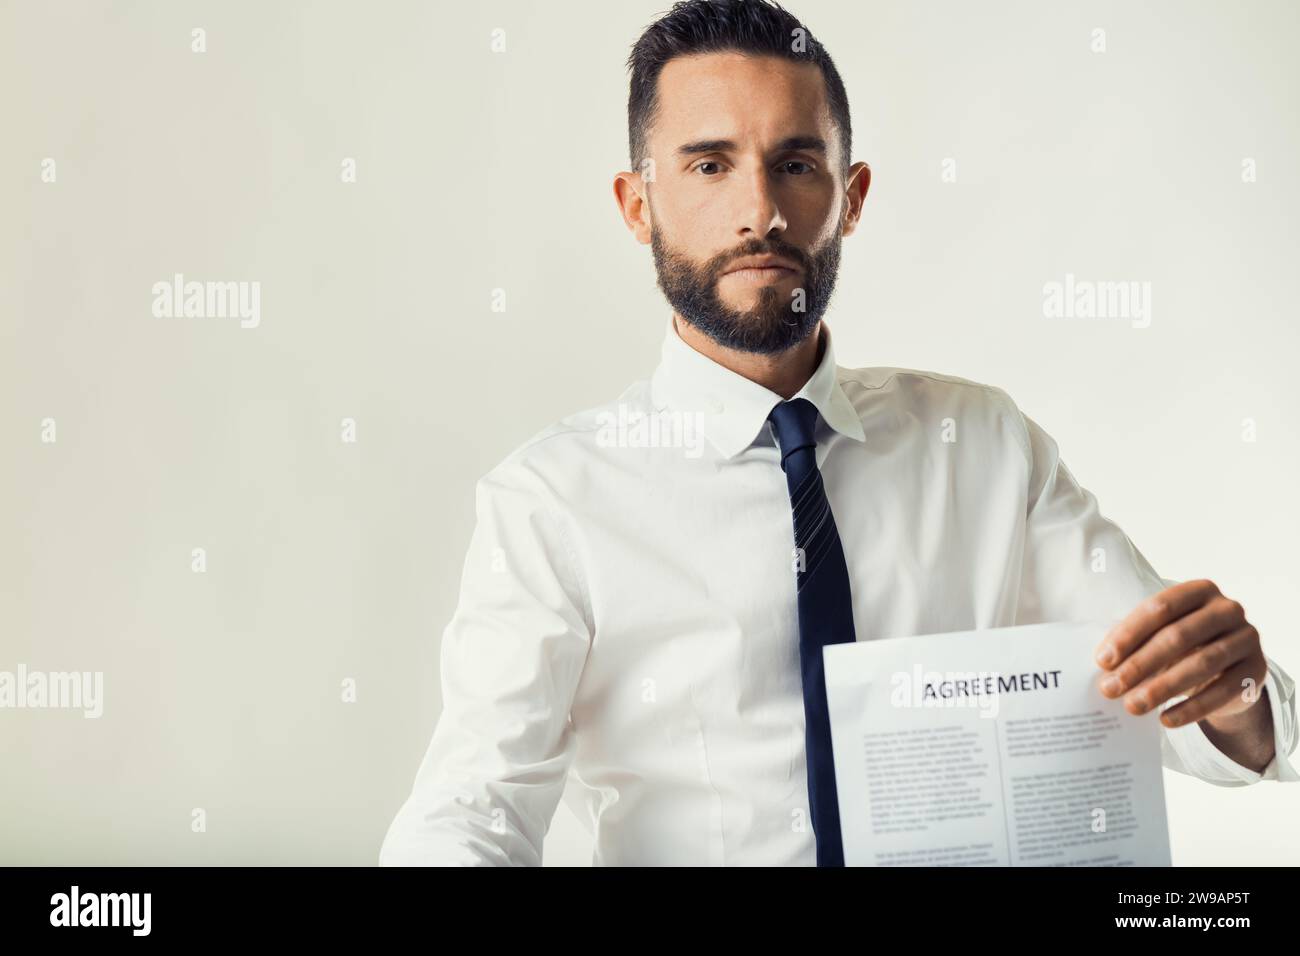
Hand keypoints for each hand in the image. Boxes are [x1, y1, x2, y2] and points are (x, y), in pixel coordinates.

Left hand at [1094, 579, 1265, 727]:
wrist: (1227, 670)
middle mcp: (1228, 609)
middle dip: (1140, 665)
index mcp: (1199, 590)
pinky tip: (1165, 719)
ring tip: (1133, 706)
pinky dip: (1191, 708)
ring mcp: (1247, 638)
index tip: (1102, 661)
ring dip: (1161, 688)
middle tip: (1111, 688)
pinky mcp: (1256, 670)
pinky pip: (1221, 692)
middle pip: (1177, 636)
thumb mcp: (1160, 635)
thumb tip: (1104, 666)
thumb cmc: (1181, 646)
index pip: (1159, 608)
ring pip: (1200, 664)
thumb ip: (1135, 642)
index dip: (1128, 634)